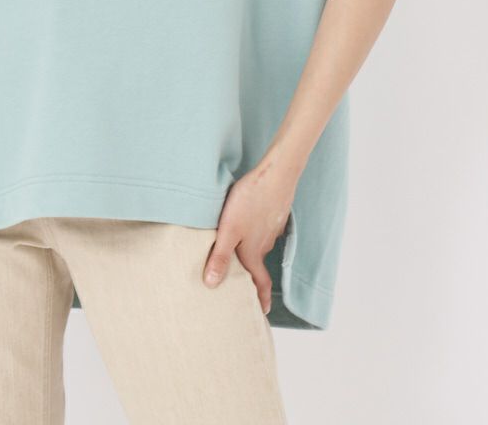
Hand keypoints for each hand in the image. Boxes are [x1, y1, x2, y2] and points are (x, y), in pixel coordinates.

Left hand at [202, 157, 299, 314]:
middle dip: (253, 276)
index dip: (261, 299)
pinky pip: (264, 229)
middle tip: (246, 285)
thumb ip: (220, 256)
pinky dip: (257, 233)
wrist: (276, 174)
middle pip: (258, 264)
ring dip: (253, 252)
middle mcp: (265, 244)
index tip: (262, 313)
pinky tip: (249, 223)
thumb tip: (211, 285)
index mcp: (254, 252)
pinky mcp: (274, 213)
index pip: (260, 282)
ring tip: (241, 252)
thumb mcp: (229, 230)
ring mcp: (271, 228)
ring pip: (261, 245)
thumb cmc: (250, 201)